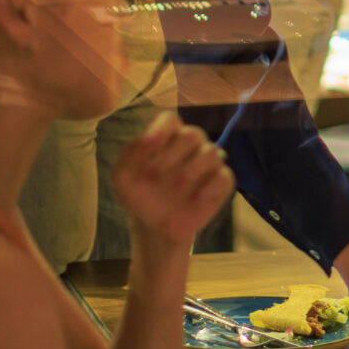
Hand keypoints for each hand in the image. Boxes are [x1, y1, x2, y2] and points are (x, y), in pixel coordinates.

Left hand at [110, 116, 233, 252]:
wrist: (154, 228)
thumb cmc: (139, 197)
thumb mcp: (123, 178)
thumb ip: (130, 154)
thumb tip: (147, 138)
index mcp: (166, 139)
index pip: (170, 120)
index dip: (162, 128)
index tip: (150, 144)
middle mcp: (189, 147)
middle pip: (193, 134)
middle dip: (172, 154)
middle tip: (153, 175)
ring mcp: (207, 165)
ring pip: (212, 152)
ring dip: (191, 170)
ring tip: (175, 189)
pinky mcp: (220, 185)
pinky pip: (225, 177)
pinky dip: (210, 187)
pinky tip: (194, 199)